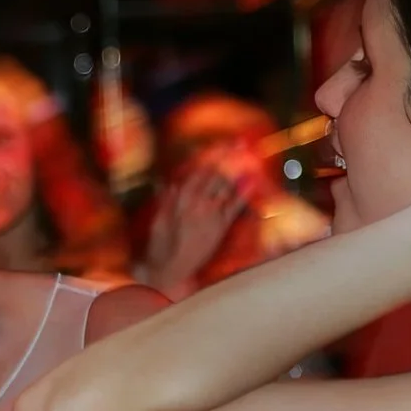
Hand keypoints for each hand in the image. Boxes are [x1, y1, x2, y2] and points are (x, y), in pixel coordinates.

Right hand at [140, 149, 248, 296]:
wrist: (171, 269)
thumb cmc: (161, 247)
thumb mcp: (158, 220)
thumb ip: (166, 201)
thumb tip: (169, 184)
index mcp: (180, 198)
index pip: (197, 170)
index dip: (209, 156)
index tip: (218, 144)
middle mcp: (197, 201)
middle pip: (214, 173)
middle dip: (226, 156)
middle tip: (237, 141)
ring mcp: (210, 213)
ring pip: (224, 185)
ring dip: (235, 168)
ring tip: (245, 153)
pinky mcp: (220, 226)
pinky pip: (234, 206)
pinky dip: (243, 193)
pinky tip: (252, 181)